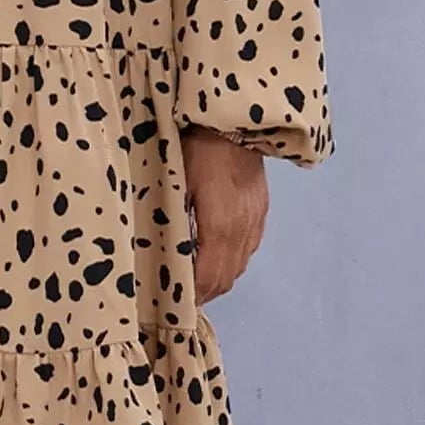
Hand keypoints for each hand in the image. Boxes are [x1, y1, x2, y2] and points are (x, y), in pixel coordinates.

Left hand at [181, 126, 268, 304]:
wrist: (237, 122)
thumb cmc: (197, 148)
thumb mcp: (177, 182)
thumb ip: (174, 219)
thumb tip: (162, 250)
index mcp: (219, 225)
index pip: (208, 275)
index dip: (193, 294)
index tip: (176, 302)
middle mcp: (242, 230)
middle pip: (226, 277)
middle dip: (206, 292)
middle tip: (184, 297)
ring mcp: (255, 221)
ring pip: (240, 265)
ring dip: (220, 278)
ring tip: (199, 281)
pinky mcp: (262, 210)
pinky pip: (249, 248)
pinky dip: (233, 260)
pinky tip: (217, 255)